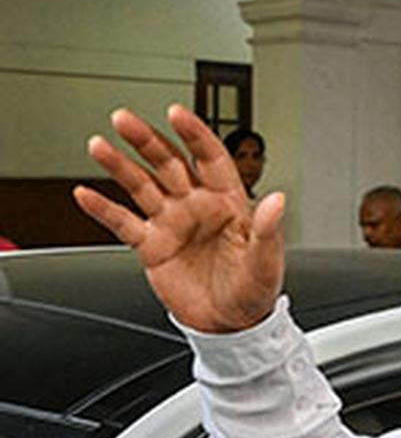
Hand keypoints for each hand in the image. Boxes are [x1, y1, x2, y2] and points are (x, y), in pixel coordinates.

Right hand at [74, 105, 284, 332]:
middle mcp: (196, 206)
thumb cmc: (255, 290)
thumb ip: (268, 229)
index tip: (176, 112)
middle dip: (146, 140)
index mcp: (228, 201)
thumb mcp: (267, 260)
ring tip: (99, 146)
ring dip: (120, 166)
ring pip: (141, 186)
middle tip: (123, 119)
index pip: (209, 158)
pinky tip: (85, 193)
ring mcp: (172, 223)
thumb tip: (278, 200)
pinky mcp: (152, 246)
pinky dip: (103, 209)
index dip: (194, 135)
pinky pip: (124, 223)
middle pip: (168, 163)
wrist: (231, 325)